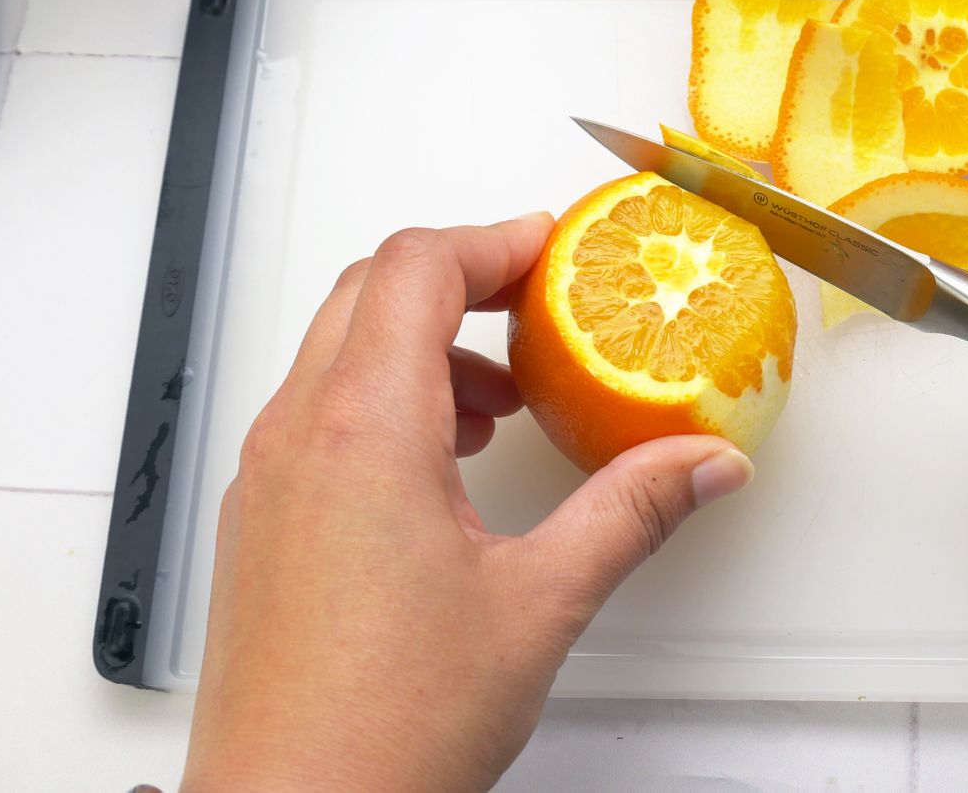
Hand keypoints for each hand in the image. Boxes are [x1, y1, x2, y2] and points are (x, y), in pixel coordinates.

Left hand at [182, 216, 754, 791]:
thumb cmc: (386, 726)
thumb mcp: (540, 602)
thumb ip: (632, 512)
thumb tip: (702, 464)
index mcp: (364, 429)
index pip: (418, 268)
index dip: (494, 240)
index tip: (553, 249)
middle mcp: (299, 436)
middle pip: (371, 288)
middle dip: (461, 278)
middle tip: (536, 301)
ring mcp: (270, 478)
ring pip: (339, 349)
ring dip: (425, 344)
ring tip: (502, 401)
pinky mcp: (264, 521)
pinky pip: (319, 412)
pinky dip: (386, 399)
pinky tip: (446, 466)